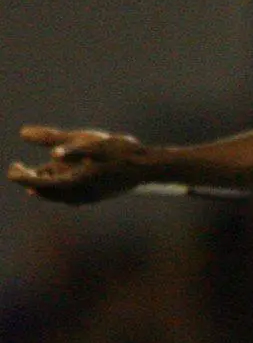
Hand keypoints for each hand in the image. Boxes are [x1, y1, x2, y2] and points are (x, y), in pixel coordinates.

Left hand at [9, 125, 150, 204]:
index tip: (13, 168)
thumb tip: (50, 151)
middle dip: (31, 182)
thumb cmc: (123, 154)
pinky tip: (58, 185)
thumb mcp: (95, 144)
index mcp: (76, 183)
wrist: (149, 169)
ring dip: (43, 188)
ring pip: (58, 197)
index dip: (23, 178)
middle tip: (16, 169)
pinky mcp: (98, 196)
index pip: (41, 185)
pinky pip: (71, 198)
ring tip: (33, 177)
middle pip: (48, 193)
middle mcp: (81, 194)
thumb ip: (70, 147)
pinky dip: (58, 191)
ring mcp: (90, 197)